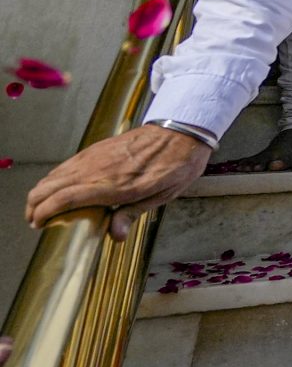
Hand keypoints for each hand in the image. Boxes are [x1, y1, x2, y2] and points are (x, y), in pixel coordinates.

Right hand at [25, 124, 210, 238]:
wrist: (180, 131)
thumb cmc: (174, 164)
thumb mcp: (161, 196)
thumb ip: (131, 214)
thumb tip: (114, 236)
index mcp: (111, 185)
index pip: (63, 198)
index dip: (43, 212)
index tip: (37, 224)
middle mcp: (96, 169)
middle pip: (49, 186)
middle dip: (35, 205)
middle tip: (35, 220)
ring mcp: (94, 156)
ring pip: (54, 174)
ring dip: (42, 191)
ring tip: (41, 207)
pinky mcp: (96, 148)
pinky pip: (66, 164)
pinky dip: (54, 178)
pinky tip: (57, 187)